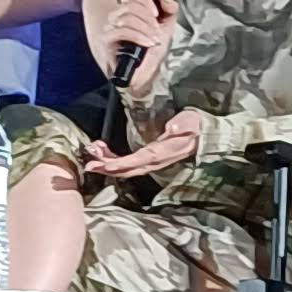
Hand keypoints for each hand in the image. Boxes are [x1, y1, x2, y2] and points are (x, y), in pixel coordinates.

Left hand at [81, 113, 200, 182]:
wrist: (202, 135)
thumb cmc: (194, 126)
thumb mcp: (189, 122)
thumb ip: (182, 126)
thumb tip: (173, 127)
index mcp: (161, 152)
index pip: (138, 160)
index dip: (121, 163)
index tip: (105, 165)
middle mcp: (155, 161)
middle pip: (128, 169)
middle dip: (107, 168)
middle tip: (89, 164)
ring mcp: (151, 162)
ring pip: (126, 168)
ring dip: (108, 165)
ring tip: (92, 158)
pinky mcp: (149, 159)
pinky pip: (129, 164)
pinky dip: (114, 161)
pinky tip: (104, 155)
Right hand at [102, 0, 178, 90]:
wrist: (144, 76)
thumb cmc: (151, 53)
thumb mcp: (166, 28)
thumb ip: (170, 11)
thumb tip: (165, 0)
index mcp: (130, 11)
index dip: (145, 0)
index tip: (156, 13)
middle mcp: (117, 17)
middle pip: (130, 5)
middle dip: (148, 19)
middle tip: (157, 31)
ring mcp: (110, 28)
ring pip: (126, 17)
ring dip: (144, 28)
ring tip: (154, 40)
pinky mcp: (106, 40)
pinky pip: (121, 31)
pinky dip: (138, 36)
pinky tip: (146, 43)